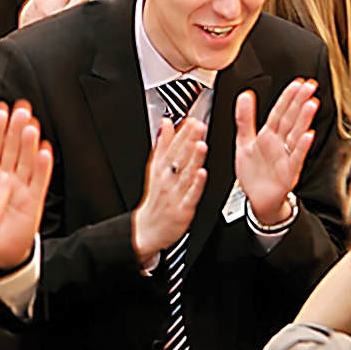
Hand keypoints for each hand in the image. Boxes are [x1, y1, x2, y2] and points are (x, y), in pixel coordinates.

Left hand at [0, 101, 52, 271]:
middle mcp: (4, 178)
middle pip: (11, 149)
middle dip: (14, 129)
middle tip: (19, 110)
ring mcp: (19, 189)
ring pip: (26, 162)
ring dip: (29, 144)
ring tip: (31, 126)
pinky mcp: (31, 204)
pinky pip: (38, 184)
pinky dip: (42, 169)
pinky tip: (44, 153)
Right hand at [130, 114, 207, 267]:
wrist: (148, 230)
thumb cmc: (156, 197)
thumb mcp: (155, 168)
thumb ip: (163, 144)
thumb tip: (166, 122)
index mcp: (161, 168)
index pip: (171, 146)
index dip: (182, 132)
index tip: (191, 119)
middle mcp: (167, 179)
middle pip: (178, 157)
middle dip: (188, 141)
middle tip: (198, 125)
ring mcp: (174, 194)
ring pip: (184, 174)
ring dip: (193, 159)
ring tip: (201, 144)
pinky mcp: (182, 209)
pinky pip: (189, 195)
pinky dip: (195, 184)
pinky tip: (202, 173)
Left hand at [234, 79, 319, 226]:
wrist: (258, 199)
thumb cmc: (254, 172)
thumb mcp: (244, 141)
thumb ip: (244, 118)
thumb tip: (244, 95)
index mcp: (269, 135)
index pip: (279, 112)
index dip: (287, 97)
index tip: (297, 83)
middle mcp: (280, 144)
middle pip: (291, 119)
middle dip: (300, 102)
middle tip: (310, 86)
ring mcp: (286, 157)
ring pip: (296, 134)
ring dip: (304, 120)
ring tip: (311, 104)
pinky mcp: (289, 172)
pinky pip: (296, 157)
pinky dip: (302, 147)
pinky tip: (308, 135)